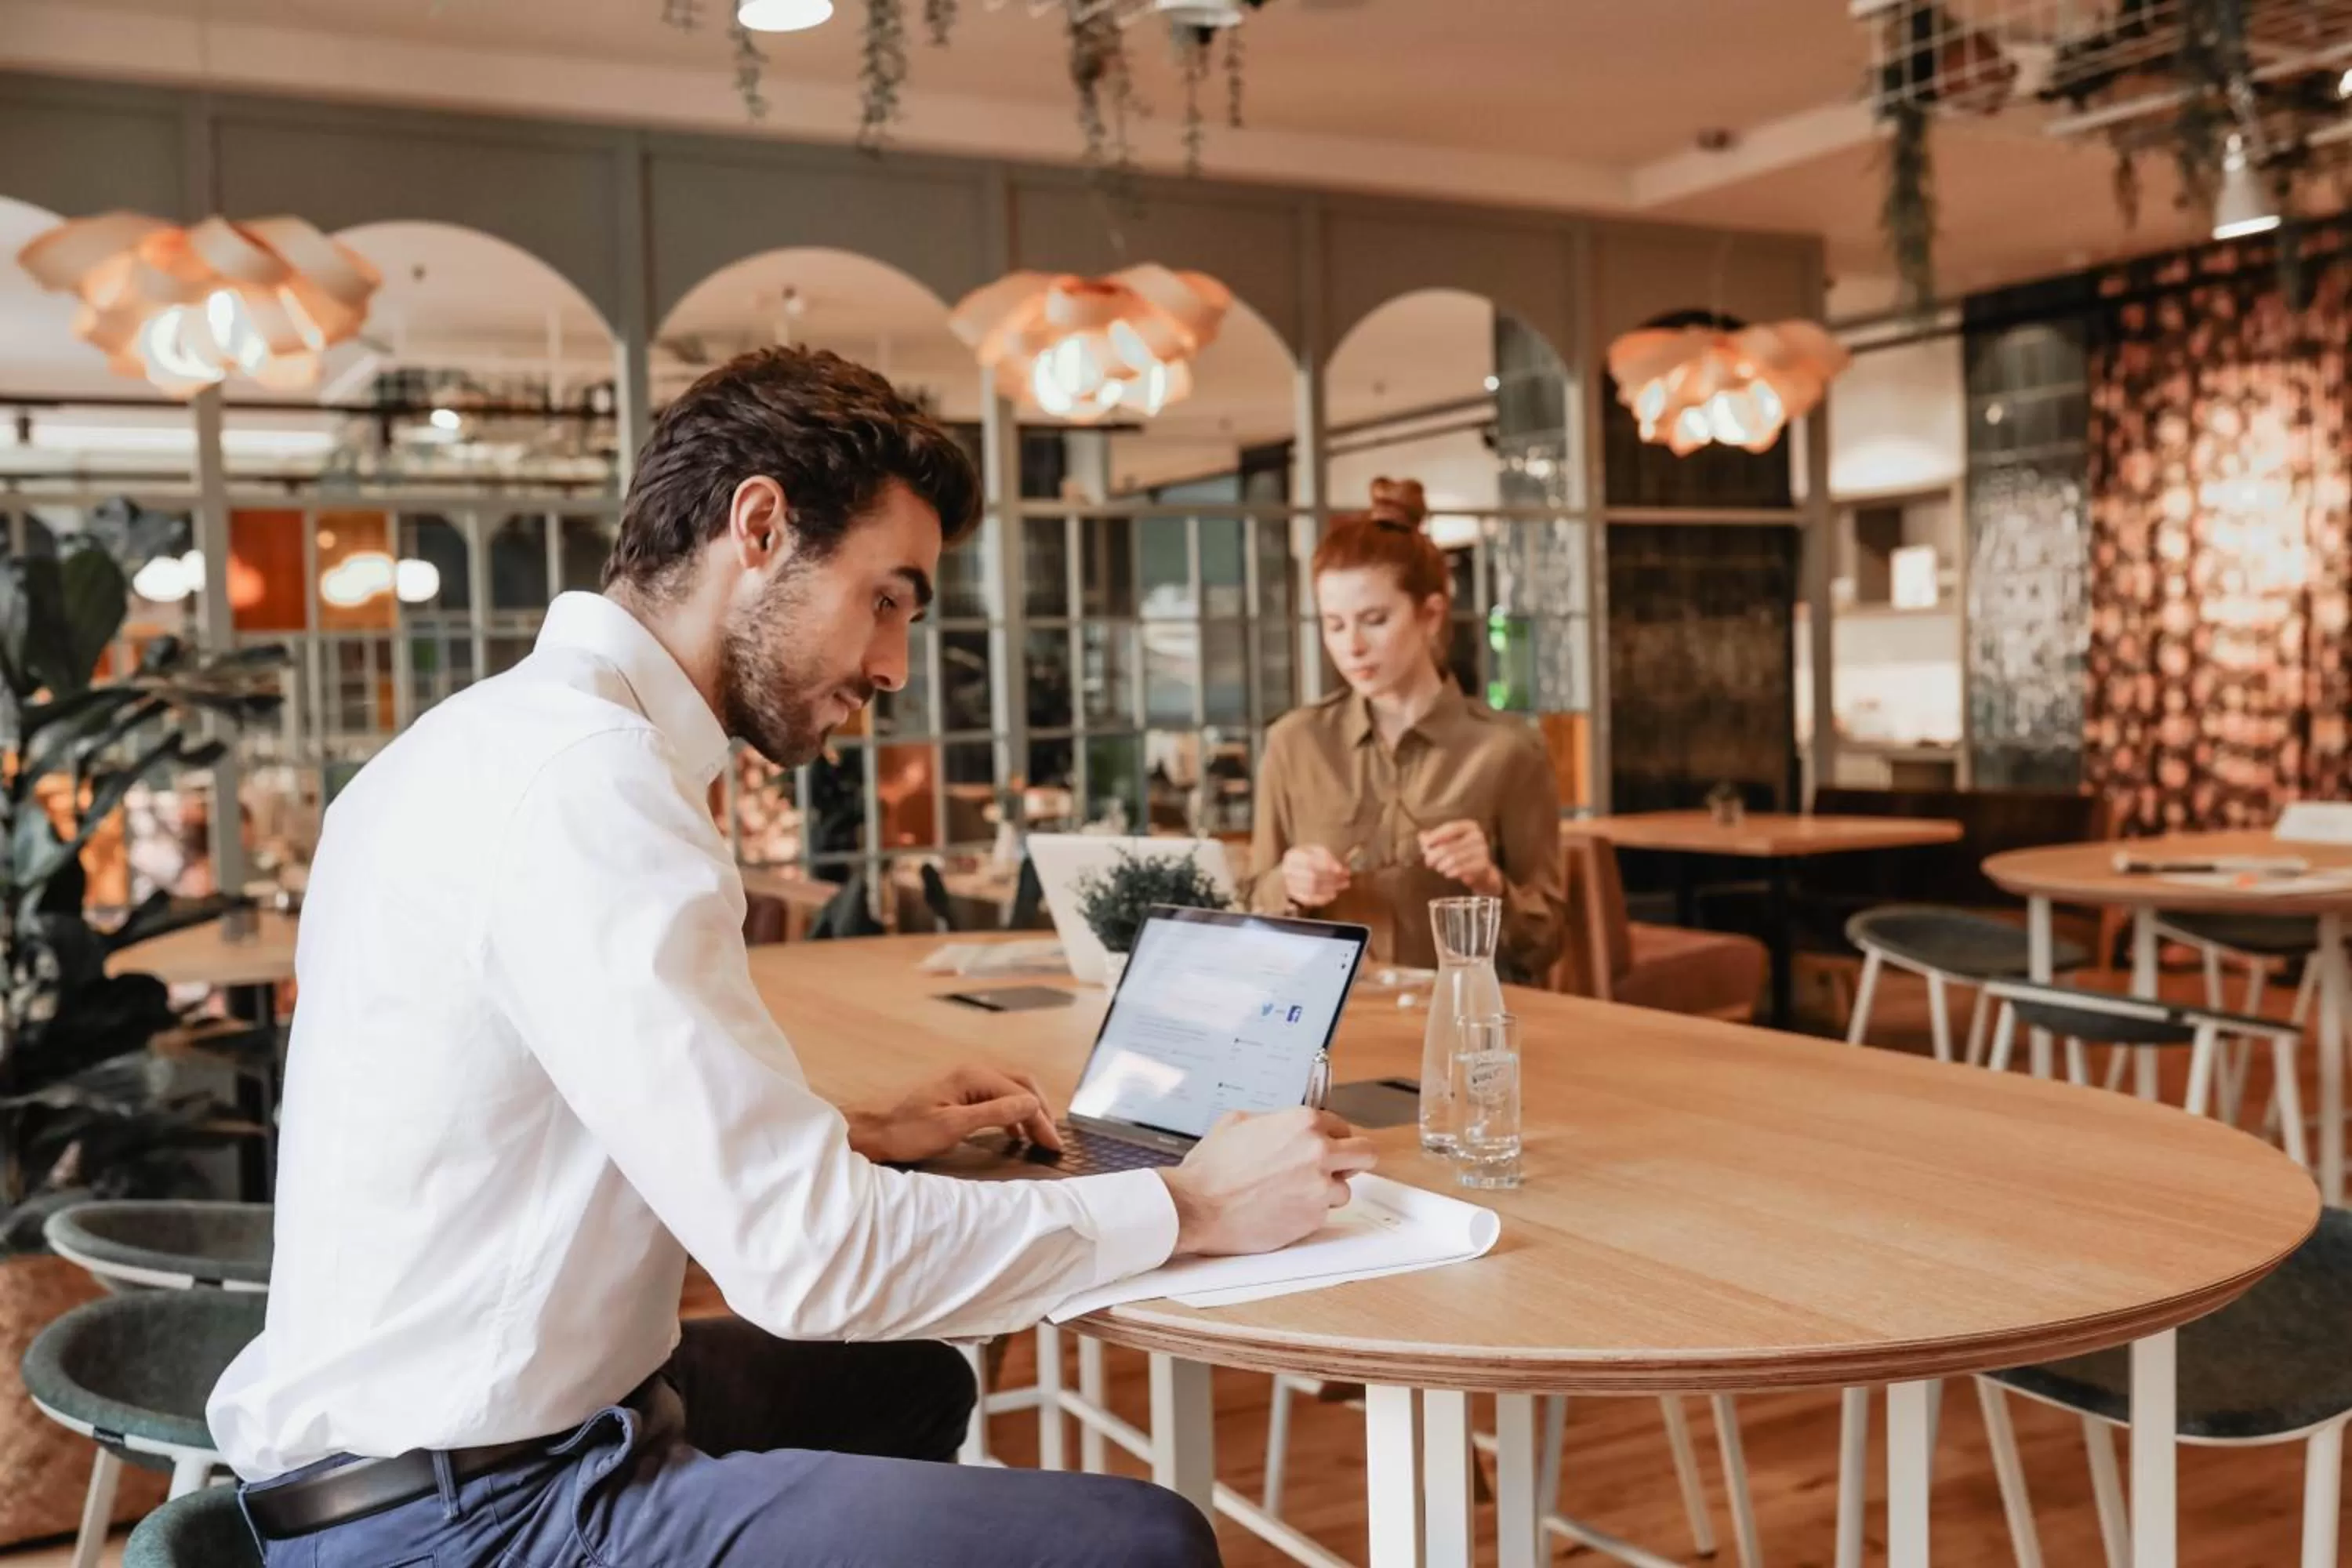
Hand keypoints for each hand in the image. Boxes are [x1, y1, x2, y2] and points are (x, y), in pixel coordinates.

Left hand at [846, 1064, 1061, 1164]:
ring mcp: (963, 1081)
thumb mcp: (953, 1127)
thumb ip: (995, 1114)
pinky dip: (1011, 1112)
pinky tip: (1012, 1132)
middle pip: (1020, 1085)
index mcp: (973, 1076)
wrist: (871, 1130)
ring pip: (1009, 1090)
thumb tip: (1032, 1106)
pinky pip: (995, 1097)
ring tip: (1037, 1137)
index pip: (1021, 1095)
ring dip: (1027, 1111)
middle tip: (1051, 1140)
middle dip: (1040, 1111)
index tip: (1054, 1145)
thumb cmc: (906, 1130)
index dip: (1041, 1120)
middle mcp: (972, 1072)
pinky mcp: (956, 1093)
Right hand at [1159, 1107, 1377, 1255]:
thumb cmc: (1212, 1167)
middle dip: (1354, 1160)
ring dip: (1325, 1192)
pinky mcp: (1313, 1217)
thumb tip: (1285, 1125)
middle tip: (1338, 1168)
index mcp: (1304, 1123)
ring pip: (1345, 1189)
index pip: (1342, 1126)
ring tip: (1292, 1193)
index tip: (1325, 1146)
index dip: (1332, 1137)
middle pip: (1366, 1153)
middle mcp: (1319, 1152)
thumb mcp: (1238, 1122)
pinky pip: (1324, 1213)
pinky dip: (1308, 1213)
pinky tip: (1281, 1209)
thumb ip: (1274, 1120)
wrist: (1197, 1207)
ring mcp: (1319, 1187)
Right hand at [1281, 845, 1351, 908]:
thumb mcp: (1317, 851)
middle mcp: (1287, 870)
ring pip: (1311, 889)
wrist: (1296, 868)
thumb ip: (1328, 857)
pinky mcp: (1293, 896)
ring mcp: (1289, 884)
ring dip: (1330, 888)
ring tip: (1343, 885)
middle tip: (1346, 878)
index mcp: (1293, 856)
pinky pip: (1309, 900)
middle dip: (1332, 878)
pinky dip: (1323, 898)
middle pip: (1311, 876)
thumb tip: (1341, 870)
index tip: (1341, 869)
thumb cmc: (1309, 858)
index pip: (1310, 861)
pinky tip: (1333, 894)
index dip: (1327, 865)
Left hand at [1418, 820, 1502, 897]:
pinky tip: (1448, 874)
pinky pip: (1460, 869)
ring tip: (1439, 868)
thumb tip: (1422, 836)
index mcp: (1469, 826)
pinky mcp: (1483, 865)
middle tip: (1428, 862)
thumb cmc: (1460, 855)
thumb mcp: (1446, 844)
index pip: (1451, 827)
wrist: (1481, 873)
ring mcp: (1482, 850)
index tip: (1425, 844)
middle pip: (1448, 846)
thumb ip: (1432, 839)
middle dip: (1433, 856)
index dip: (1435, 836)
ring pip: (1453, 859)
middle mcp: (1478, 836)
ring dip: (1441, 866)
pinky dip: (1450, 873)